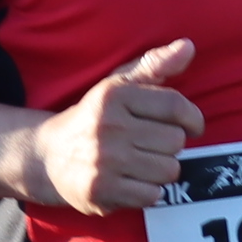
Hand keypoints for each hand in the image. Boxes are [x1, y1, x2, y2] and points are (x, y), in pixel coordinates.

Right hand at [24, 39, 203, 212]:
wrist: (48, 156)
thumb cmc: (94, 118)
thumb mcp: (118, 85)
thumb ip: (155, 64)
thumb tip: (188, 46)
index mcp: (114, 96)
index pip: (175, 106)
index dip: (192, 118)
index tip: (191, 126)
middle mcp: (108, 126)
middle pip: (175, 141)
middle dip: (169, 145)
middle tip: (149, 144)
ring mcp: (104, 160)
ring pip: (168, 170)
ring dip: (161, 170)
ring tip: (140, 162)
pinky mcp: (101, 190)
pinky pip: (152, 195)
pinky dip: (147, 191)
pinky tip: (130, 181)